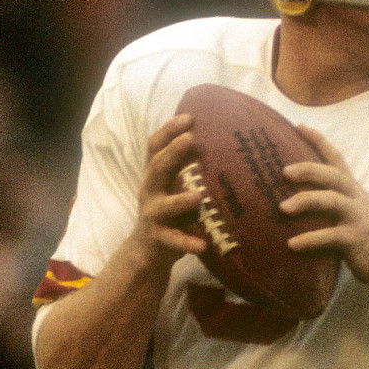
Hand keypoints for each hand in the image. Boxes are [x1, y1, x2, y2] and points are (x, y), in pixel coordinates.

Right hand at [125, 113, 206, 266]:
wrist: (147, 251)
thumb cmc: (170, 213)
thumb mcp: (175, 187)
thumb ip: (188, 169)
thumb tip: (221, 144)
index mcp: (155, 175)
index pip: (155, 146)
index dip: (169, 130)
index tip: (189, 117)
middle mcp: (150, 191)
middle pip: (157, 167)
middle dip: (173, 152)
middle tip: (191, 139)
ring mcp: (152, 215)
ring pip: (164, 205)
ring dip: (180, 200)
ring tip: (198, 196)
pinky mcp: (158, 238)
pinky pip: (173, 241)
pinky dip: (187, 242)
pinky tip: (202, 245)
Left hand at [280, 125, 368, 290]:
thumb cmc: (368, 241)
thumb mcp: (352, 217)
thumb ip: (332, 207)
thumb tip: (296, 203)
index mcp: (353, 192)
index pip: (336, 159)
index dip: (319, 141)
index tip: (299, 126)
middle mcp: (356, 200)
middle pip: (333, 175)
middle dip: (308, 169)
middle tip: (284, 172)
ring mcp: (357, 218)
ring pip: (331, 200)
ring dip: (305, 201)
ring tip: (282, 209)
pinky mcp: (356, 239)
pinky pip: (331, 236)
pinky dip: (310, 240)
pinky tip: (292, 244)